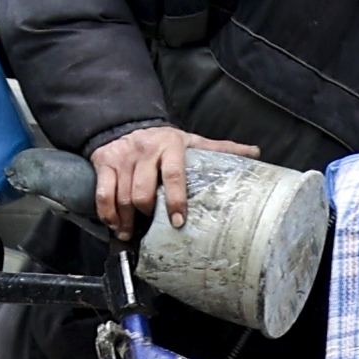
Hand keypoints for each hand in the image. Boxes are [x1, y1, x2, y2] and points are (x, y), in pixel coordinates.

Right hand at [89, 125, 264, 238]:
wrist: (127, 124)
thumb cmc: (165, 141)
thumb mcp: (192, 141)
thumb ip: (220, 149)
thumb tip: (256, 153)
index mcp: (171, 145)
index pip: (173, 174)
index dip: (176, 199)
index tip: (178, 221)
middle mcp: (145, 150)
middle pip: (143, 190)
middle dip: (147, 212)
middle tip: (152, 228)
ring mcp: (123, 157)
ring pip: (122, 195)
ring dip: (126, 220)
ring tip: (131, 234)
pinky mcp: (105, 163)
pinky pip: (103, 194)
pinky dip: (107, 213)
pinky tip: (115, 225)